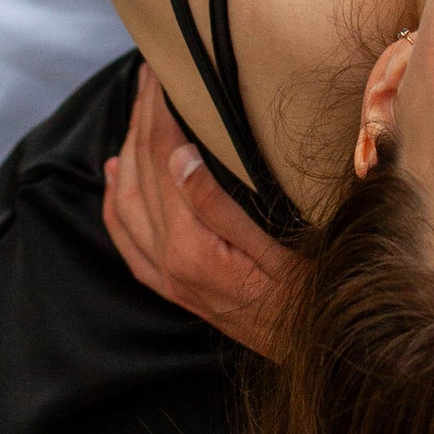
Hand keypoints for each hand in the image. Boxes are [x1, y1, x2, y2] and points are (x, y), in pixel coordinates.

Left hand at [101, 67, 297, 356]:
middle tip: (148, 73)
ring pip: (125, 202)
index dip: (159, 112)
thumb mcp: (281, 250)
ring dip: (126, 148)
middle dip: (140, 118)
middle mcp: (168, 263)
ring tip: (136, 106)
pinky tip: (115, 172)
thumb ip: (220, 209)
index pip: (163, 161)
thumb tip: (181, 158)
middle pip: (140, 174)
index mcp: (190, 249)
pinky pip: (127, 238)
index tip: (162, 73)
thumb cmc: (312, 300)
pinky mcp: (173, 288)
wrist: (319, 360)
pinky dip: (115, 200)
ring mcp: (166, 278)